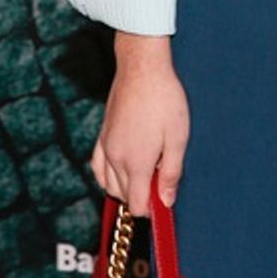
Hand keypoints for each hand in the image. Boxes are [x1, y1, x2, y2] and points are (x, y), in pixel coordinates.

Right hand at [92, 33, 189, 215]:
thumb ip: (172, 173)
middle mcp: (116, 160)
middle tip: (162, 178)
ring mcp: (106, 148)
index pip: (137, 205)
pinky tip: (120, 171)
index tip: (165, 200)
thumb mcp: (178, 137)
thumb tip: (167, 201)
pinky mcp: (102, 137)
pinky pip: (98, 168)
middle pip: (124, 197)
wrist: (142, 69)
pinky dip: (107, 177)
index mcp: (136, 163)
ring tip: (147, 172)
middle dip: (142, 196)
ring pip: (109, 185)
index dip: (152, 209)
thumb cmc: (164, 100)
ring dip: (126, 187)